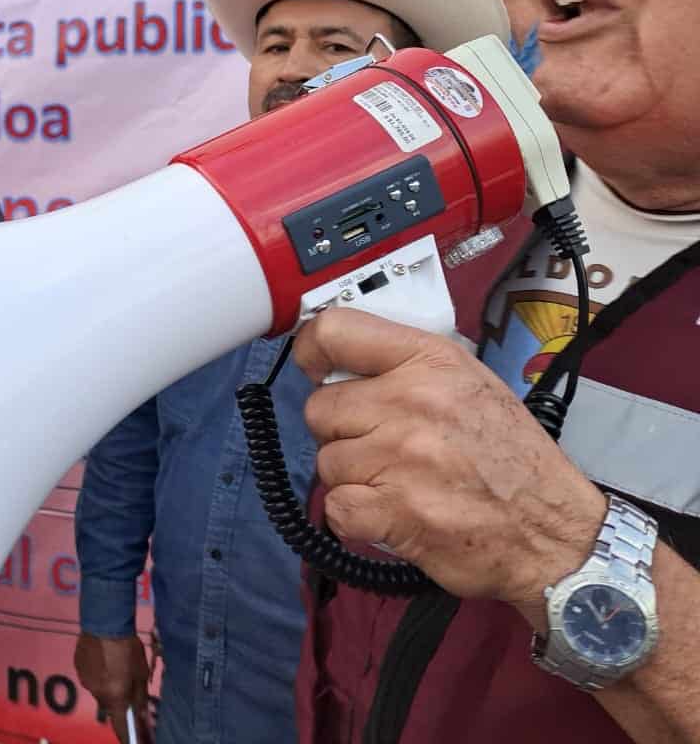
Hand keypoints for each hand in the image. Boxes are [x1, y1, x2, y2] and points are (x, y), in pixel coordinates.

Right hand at [74, 632, 153, 742]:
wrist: (105, 621)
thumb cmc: (128, 648)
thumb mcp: (141, 673)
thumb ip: (140, 696)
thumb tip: (140, 714)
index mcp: (115, 697)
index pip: (120, 726)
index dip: (126, 736)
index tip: (131, 740)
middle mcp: (97, 693)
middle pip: (108, 705)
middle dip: (118, 700)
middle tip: (125, 684)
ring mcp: (84, 680)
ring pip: (98, 690)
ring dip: (107, 684)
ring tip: (114, 665)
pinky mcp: (77, 666)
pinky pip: (90, 676)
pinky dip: (97, 672)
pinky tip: (103, 657)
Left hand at [294, 308, 607, 624]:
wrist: (556, 535)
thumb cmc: (514, 460)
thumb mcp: (472, 384)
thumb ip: (408, 367)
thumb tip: (341, 364)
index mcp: (431, 361)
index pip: (336, 332)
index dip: (312, 350)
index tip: (315, 367)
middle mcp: (413, 401)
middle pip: (320, 408)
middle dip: (341, 431)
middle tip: (379, 446)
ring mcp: (401, 457)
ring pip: (327, 461)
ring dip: (352, 477)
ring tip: (397, 483)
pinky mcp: (394, 510)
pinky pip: (335, 507)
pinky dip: (355, 517)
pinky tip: (390, 514)